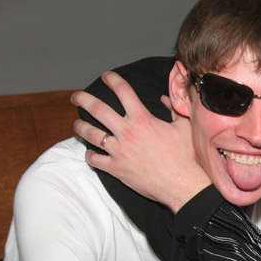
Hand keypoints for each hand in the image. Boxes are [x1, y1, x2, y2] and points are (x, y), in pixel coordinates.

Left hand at [72, 71, 210, 211]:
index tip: (106, 76)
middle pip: (97, 109)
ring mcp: (119, 151)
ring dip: (80, 127)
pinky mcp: (116, 168)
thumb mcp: (183, 127)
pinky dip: (89, 155)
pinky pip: (94, 160)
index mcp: (142, 119)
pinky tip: (90, 153)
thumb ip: (173, 110)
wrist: (181, 184)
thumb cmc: (184, 156)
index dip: (112, 79)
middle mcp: (127, 132)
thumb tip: (165, 99)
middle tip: (75, 96)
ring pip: (90, 134)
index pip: (123, 91)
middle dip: (83, 99)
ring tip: (77, 124)